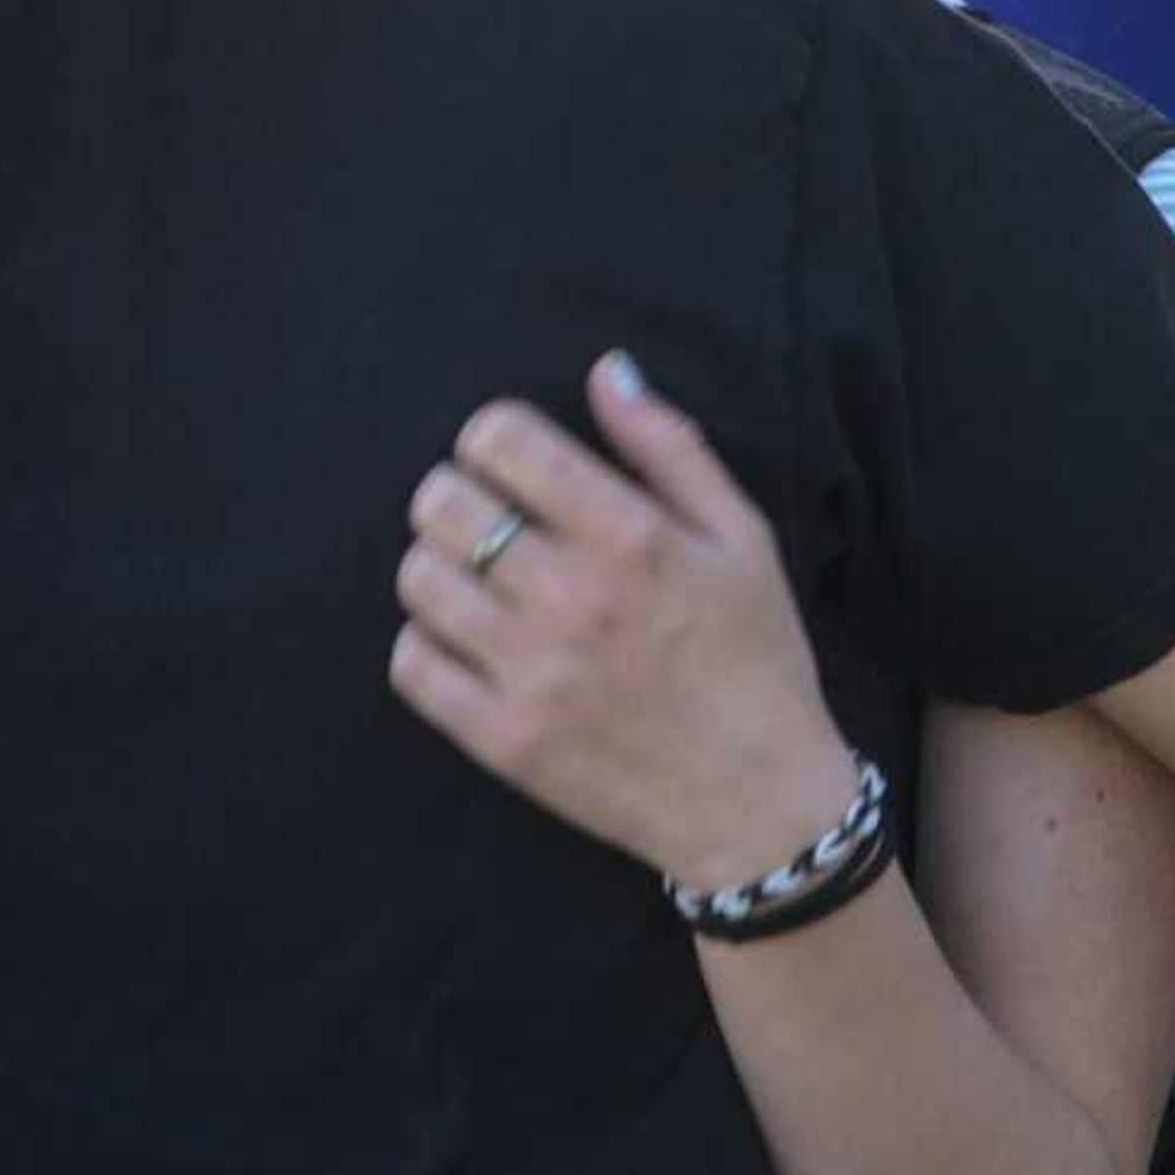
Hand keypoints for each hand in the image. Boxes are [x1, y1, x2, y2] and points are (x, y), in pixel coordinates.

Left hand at [390, 354, 860, 896]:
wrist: (761, 805)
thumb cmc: (757, 660)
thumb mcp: (743, 538)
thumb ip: (670, 447)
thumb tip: (606, 370)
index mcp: (632, 537)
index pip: (502, 441)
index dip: (491, 436)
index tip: (509, 461)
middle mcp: (574, 598)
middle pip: (442, 502)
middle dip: (455, 493)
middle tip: (485, 516)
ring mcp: (533, 674)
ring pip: (419, 578)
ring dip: (436, 565)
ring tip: (476, 580)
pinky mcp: (504, 740)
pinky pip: (413, 665)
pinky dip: (424, 643)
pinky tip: (466, 642)